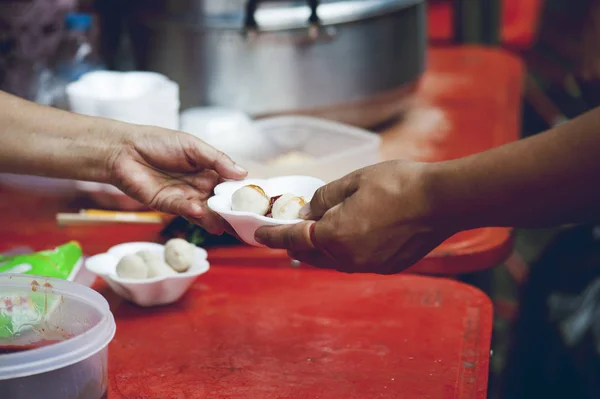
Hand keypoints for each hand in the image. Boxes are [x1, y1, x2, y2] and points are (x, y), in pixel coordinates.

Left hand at [108, 126, 246, 233]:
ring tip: (227, 226)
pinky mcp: (167, 205)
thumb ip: (217, 159)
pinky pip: (183, 210)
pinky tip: (200, 212)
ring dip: (215, 218)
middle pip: (220, 202)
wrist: (123, 149)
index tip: (258, 201)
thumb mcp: (192, 145)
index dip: (242, 193)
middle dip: (232, 212)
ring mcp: (184, 197)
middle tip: (248, 222)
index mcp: (208, 170)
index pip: (230, 184)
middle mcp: (199, 186)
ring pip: (204, 211)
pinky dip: (192, 212)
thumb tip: (243, 173)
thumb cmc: (157, 142)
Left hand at [254, 161, 452, 273]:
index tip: (257, 234)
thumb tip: (308, 212)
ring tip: (316, 231)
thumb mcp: (353, 181)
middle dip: (294, 243)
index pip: (293, 238)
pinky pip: (354, 261)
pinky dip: (343, 251)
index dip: (272, 235)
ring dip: (319, 249)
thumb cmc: (398, 184)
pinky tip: (349, 236)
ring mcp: (368, 266)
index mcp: (335, 236)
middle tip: (288, 228)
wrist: (443, 201)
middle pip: (309, 255)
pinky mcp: (385, 267)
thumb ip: (324, 199)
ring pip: (331, 261)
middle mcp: (348, 258)